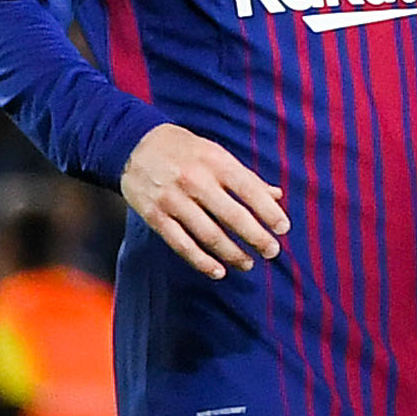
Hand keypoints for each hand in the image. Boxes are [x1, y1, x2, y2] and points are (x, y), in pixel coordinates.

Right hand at [120, 124, 287, 280]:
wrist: (132, 144)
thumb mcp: (216, 153)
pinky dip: (201, 261)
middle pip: (232, 216)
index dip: (269, 211)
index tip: (283, 228)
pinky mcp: (154, 215)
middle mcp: (195, 181)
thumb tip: (276, 196)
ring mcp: (173, 200)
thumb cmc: (184, 150)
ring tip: (249, 264)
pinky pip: (181, 243)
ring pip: (209, 234)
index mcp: (215, 162)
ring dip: (232, 253)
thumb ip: (245, 177)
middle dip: (256, 237)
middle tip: (272, 251)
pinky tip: (218, 271)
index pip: (249, 190)